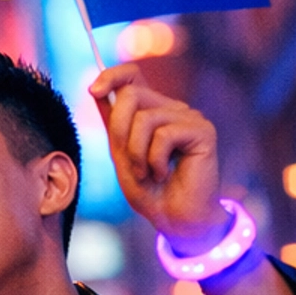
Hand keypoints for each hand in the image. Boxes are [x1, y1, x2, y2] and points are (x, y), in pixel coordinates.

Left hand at [90, 62, 225, 252]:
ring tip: (147, 174)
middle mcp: (171, 109)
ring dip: (137, 154)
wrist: (175, 219)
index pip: (132, 75)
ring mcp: (188, 118)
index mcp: (151, 111)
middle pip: (131, 94)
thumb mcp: (122, 154)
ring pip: (145, 117)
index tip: (93, 91)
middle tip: (129, 162)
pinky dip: (155, 161)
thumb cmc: (150, 191)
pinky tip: (164, 175)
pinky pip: (164, 135)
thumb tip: (95, 89)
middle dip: (119, 131)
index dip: (111, 75)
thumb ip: (113, 123)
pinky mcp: (202, 130)